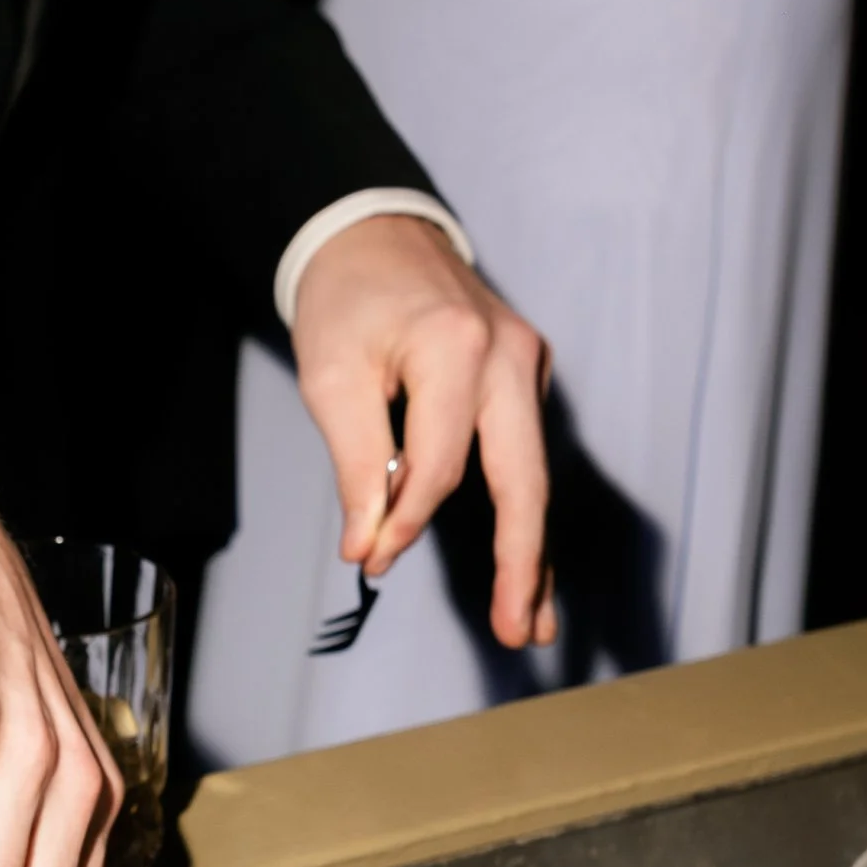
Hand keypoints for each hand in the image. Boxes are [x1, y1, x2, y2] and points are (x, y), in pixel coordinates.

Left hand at [291, 213, 552, 649]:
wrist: (373, 236)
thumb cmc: (345, 303)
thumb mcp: (332, 378)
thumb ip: (357, 463)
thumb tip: (370, 541)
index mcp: (458, 349)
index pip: (439, 465)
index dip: (404, 522)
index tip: (369, 558)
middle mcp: (510, 356)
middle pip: (523, 478)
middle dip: (520, 561)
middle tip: (515, 631)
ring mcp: (527, 365)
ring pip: (534, 475)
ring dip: (532, 553)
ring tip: (531, 623)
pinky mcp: (524, 376)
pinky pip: (525, 456)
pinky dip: (525, 514)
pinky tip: (528, 570)